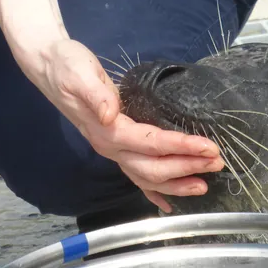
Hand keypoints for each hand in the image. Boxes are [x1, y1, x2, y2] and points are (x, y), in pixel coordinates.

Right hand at [0, 0, 223, 212]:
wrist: (50, 66)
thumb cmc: (67, 65)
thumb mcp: (79, 73)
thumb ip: (95, 94)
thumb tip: (109, 113)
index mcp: (107, 130)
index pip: (150, 143)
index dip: (180, 147)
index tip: (208, 147)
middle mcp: (110, 146)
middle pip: (153, 167)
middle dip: (187, 167)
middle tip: (217, 163)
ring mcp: (112, 150)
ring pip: (147, 176)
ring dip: (177, 182)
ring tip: (204, 183)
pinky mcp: (115, 146)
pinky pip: (136, 175)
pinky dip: (154, 191)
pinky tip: (168, 202)